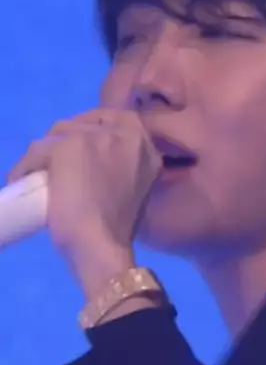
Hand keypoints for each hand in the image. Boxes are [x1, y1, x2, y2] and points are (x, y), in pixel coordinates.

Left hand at [7, 109, 163, 270]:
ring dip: (45, 155)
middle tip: (55, 164)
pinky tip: (20, 180)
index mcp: (147, 146)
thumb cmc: (118, 228)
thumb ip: (121, 168)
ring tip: (37, 176)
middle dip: (67, 140)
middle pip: (85, 124)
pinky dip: (26, 166)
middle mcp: (127, 133)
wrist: (102, 245)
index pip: (115, 119)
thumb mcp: (134, 188)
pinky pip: (38, 149)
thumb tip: (91, 165)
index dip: (93, 131)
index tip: (78, 147)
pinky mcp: (69, 145)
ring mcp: (98, 136)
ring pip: (59, 134)